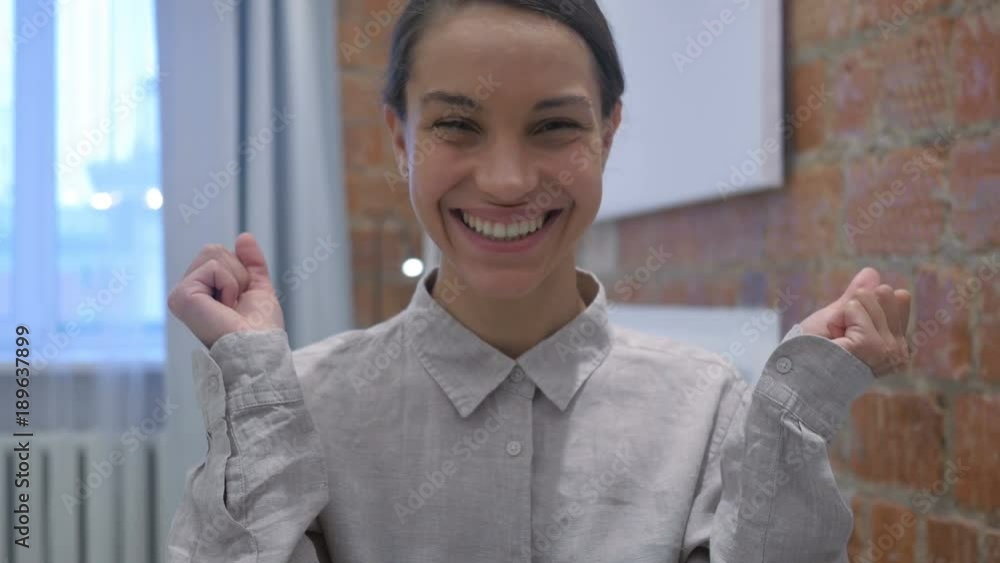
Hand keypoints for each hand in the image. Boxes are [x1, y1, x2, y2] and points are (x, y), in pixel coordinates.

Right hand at [167, 232, 284, 348]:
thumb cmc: (260, 327)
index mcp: (202, 290)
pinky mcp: (181, 296)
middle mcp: (188, 291)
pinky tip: (224, 307)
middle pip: (213, 249)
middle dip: (238, 273)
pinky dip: (229, 284)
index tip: (242, 300)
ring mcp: (181, 293)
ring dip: (234, 279)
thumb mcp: (258, 287)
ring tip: (230, 306)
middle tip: (236, 304)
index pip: (219, 253)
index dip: (241, 272)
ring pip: (213, 253)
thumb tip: (243, 236)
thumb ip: (251, 263)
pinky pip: (213, 267)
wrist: (260, 347)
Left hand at [799, 267, 910, 376]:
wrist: (796, 376)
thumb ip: (857, 296)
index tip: (850, 329)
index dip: (864, 304)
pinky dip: (839, 318)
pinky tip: (835, 341)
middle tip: (839, 335)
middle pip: (886, 292)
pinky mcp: (872, 346)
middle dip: (854, 307)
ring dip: (843, 314)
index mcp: (897, 343)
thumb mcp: (838, 317)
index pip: (898, 297)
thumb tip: (871, 271)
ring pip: (870, 296)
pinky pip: (855, 307)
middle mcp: (899, 349)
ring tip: (836, 340)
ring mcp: (889, 349)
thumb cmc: (812, 351)